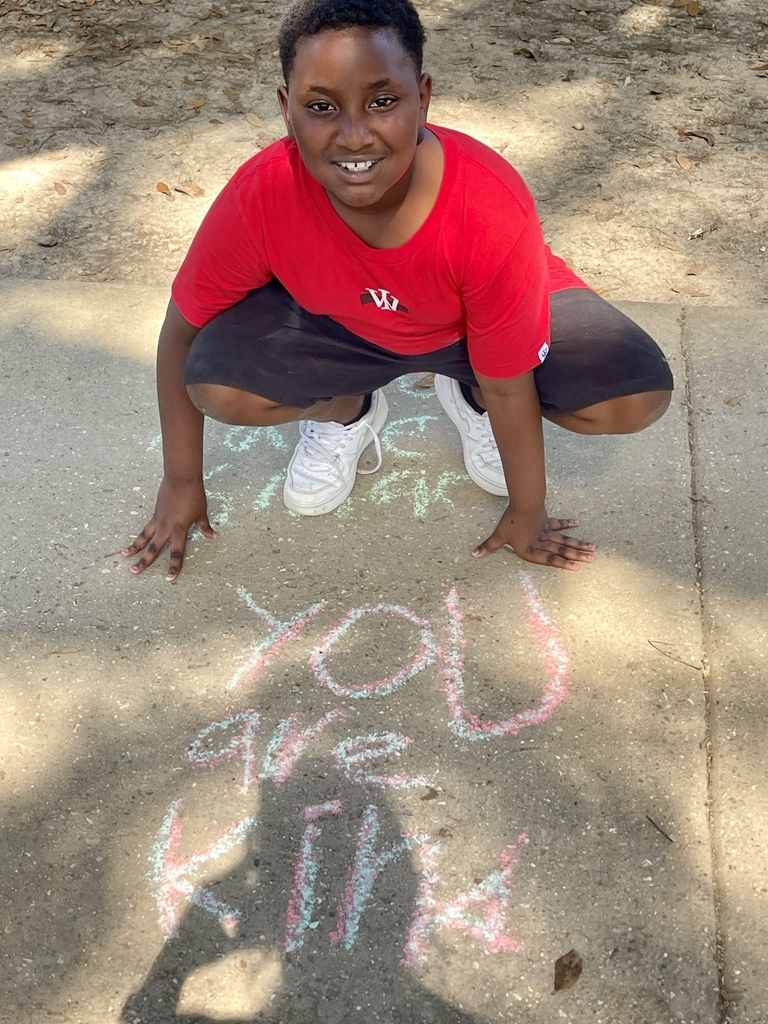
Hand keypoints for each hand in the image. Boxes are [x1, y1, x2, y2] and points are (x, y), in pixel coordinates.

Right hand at [122, 476, 215, 580]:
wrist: (181, 478)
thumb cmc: (193, 495)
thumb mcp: (201, 512)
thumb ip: (204, 526)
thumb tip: (213, 536)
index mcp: (180, 529)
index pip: (177, 552)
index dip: (174, 566)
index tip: (169, 579)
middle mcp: (166, 527)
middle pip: (154, 548)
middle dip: (144, 561)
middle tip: (134, 572)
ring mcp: (158, 520)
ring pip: (144, 537)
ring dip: (134, 547)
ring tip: (124, 555)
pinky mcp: (155, 513)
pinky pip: (146, 527)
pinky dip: (141, 535)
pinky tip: (135, 539)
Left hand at [472, 507, 595, 570]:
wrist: (523, 503)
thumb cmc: (511, 521)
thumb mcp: (499, 535)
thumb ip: (489, 546)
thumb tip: (474, 554)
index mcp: (531, 549)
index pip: (548, 559)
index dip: (562, 564)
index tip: (576, 567)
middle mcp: (541, 542)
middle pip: (561, 550)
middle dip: (577, 556)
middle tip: (593, 560)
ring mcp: (545, 531)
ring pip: (564, 540)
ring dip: (579, 544)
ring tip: (593, 549)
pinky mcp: (546, 521)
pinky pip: (558, 524)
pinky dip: (567, 524)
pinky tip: (578, 524)